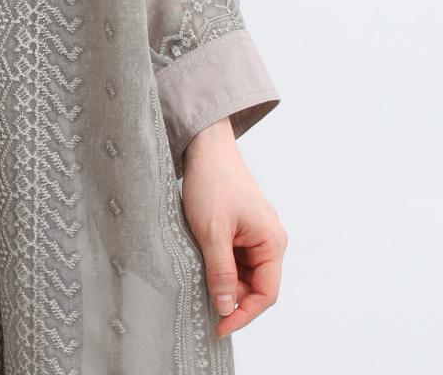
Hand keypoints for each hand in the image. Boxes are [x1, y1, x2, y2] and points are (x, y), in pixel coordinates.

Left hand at [180, 118, 286, 338]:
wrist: (205, 145)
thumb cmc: (212, 181)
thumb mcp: (212, 231)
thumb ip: (220, 272)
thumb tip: (225, 308)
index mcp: (272, 243)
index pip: (266, 294)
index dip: (243, 314)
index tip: (219, 326)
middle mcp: (269, 240)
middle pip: (255, 286)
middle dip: (232, 298)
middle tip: (203, 305)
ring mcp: (256, 233)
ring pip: (243, 273)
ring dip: (224, 281)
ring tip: (198, 281)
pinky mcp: (241, 227)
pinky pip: (235, 257)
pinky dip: (220, 265)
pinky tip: (201, 264)